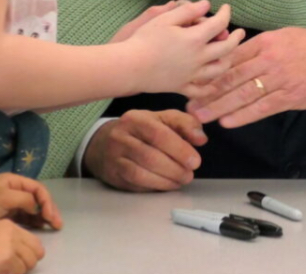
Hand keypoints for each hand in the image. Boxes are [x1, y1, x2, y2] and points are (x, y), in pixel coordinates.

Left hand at [0, 173, 62, 230]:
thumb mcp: (4, 197)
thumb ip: (25, 199)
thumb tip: (37, 208)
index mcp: (14, 181)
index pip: (38, 188)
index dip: (47, 201)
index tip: (50, 216)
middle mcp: (15, 190)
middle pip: (38, 198)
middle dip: (49, 209)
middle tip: (58, 224)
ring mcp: (12, 202)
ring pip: (34, 208)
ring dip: (44, 215)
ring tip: (53, 226)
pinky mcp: (8, 215)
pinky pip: (26, 216)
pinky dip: (35, 220)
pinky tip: (41, 226)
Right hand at [0, 219, 42, 273]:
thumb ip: (5, 243)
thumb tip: (21, 256)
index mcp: (7, 226)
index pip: (34, 242)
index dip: (28, 256)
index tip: (18, 264)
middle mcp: (12, 232)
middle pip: (36, 253)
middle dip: (25, 265)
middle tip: (9, 270)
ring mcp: (11, 244)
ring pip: (28, 264)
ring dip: (18, 271)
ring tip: (0, 271)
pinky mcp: (8, 258)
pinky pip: (19, 272)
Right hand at [83, 109, 206, 191]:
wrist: (104, 142)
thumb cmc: (141, 130)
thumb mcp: (162, 119)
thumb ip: (185, 124)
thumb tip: (201, 138)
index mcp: (135, 119)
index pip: (158, 134)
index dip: (179, 149)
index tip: (195, 160)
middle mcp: (120, 137)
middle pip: (149, 156)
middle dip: (174, 168)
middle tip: (190, 174)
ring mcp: (113, 157)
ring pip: (140, 173)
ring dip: (166, 180)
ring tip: (182, 180)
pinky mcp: (113, 175)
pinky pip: (135, 184)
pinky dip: (155, 187)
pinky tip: (168, 185)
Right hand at [120, 0, 243, 95]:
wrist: (130, 67)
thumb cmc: (145, 39)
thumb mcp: (165, 18)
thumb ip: (188, 10)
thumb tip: (207, 4)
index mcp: (195, 39)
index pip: (219, 23)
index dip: (226, 13)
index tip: (226, 8)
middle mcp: (199, 58)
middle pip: (226, 49)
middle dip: (236, 38)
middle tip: (240, 32)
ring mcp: (192, 75)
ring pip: (219, 70)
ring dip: (228, 60)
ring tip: (228, 54)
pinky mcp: (181, 87)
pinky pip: (201, 90)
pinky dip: (210, 87)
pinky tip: (213, 84)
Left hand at [186, 27, 305, 127]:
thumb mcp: (285, 37)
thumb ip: (260, 47)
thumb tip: (234, 54)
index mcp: (266, 42)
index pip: (231, 58)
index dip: (210, 71)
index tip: (192, 80)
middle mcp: (270, 59)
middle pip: (232, 77)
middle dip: (208, 91)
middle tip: (189, 103)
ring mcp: (280, 79)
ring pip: (243, 94)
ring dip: (220, 106)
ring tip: (201, 116)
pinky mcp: (290, 96)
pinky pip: (262, 107)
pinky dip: (243, 115)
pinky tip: (227, 122)